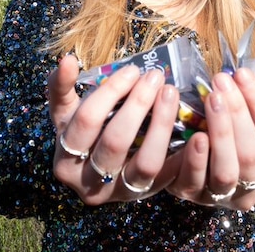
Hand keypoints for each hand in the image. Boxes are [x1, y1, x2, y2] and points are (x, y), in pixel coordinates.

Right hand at [47, 54, 180, 204]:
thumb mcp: (66, 113)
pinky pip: (169, 177)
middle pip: (115, 141)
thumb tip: (67, 60)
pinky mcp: (147, 194)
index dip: (110, 92)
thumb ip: (61, 87)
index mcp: (65, 161)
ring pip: (145, 163)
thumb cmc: (83, 134)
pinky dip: (182, 154)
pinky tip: (193, 128)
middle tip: (154, 76)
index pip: (87, 121)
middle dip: (137, 104)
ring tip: (170, 93)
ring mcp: (120, 193)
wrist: (94, 171)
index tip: (131, 70)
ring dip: (161, 124)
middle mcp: (90, 184)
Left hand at [165, 67, 254, 209]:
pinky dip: (197, 159)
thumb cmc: (230, 133)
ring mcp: (220, 197)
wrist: (188, 157)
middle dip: (238, 113)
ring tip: (210, 98)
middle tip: (222, 80)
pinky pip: (195, 182)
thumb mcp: (251, 115)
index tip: (243, 73)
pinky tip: (195, 134)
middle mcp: (252, 190)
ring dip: (220, 132)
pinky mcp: (190, 196)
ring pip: (227, 171)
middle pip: (252, 154)